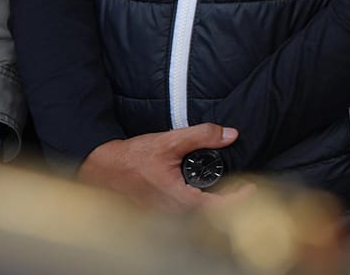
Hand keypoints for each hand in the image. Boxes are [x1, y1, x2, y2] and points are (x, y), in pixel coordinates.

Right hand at [78, 123, 236, 211]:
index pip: (215, 207)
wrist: (99, 169)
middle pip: (207, 213)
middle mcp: (171, 211)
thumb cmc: (130, 158)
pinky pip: (182, 210)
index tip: (250, 188)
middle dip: (227, 201)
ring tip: (226, 188)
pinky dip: (196, 202)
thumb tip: (230, 134)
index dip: (236, 200)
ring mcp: (163, 214)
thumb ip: (201, 136)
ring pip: (195, 213)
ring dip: (212, 203)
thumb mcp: (168, 141)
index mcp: (177, 198)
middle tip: (241, 186)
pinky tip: (201, 190)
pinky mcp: (156, 210)